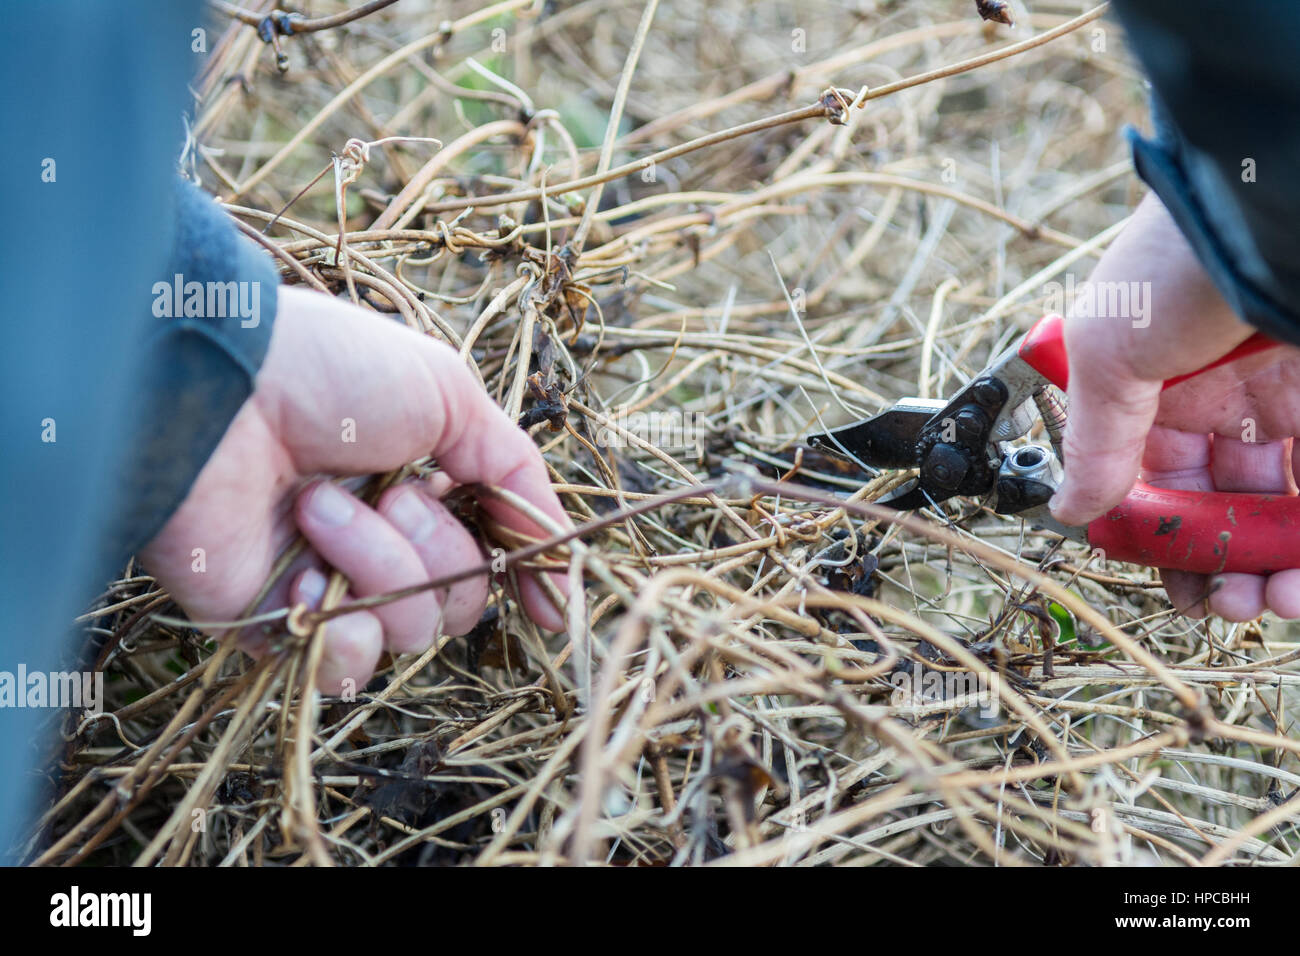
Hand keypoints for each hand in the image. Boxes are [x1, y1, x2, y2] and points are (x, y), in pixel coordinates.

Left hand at [140, 286, 570, 691]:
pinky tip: (303, 571)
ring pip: (410, 628)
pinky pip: (347, 663)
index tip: (551, 607)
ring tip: (314, 504)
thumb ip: (516, 477)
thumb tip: (567, 567)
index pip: (490, 555)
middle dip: (435, 545)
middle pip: (460, 599)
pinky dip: (338, 621)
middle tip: (390, 492)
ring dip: (376, 562)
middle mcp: (380, 542)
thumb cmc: (331, 374)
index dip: (522, 575)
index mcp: (421, 488)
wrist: (218, 391)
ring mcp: (330, 586)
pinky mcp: (276, 625)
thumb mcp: (451, 395)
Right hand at [1049, 194, 1299, 620]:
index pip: (1152, 481)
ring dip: (1277, 564)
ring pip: (1282, 502)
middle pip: (1221, 501)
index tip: (1174, 583)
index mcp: (1151, 386)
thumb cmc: (1176, 264)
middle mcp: (1222, 396)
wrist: (1272, 201)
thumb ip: (1094, 441)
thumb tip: (1068, 508)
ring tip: (1280, 603)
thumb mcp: (1108, 355)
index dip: (1160, 539)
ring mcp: (1288, 397)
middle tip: (1235, 607)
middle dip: (1224, 564)